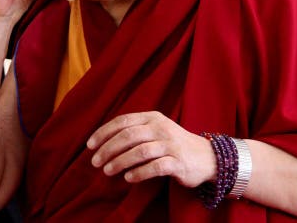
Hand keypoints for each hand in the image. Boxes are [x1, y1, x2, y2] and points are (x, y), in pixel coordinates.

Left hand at [86, 111, 215, 187]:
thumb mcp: (155, 130)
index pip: (123, 121)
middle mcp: (161, 128)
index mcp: (152, 117)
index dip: (104, 133)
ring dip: (120, 161)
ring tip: (107, 171)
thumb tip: (103, 141)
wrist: (207, 157)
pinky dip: (139, 172)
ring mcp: (170, 144)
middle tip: (95, 162)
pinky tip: (128, 178)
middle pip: (128, 135)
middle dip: (108, 148)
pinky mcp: (178, 162)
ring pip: (140, 151)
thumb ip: (135, 131)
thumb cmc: (173, 144)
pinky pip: (155, 166)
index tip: (90, 146)